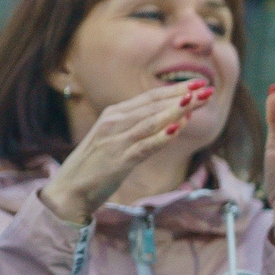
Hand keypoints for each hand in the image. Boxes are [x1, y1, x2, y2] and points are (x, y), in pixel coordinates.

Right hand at [42, 80, 213, 223]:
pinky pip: (143, 147)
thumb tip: (175, 119)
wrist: (66, 192)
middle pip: (154, 106)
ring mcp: (115, 142)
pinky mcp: (117, 162)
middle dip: (183, 96)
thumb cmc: (95, 166)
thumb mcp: (116, 139)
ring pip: (151, 122)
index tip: (200, 82)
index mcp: (113, 115)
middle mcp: (114, 123)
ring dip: (176, 111)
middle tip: (207, 88)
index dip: (176, 89)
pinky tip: (177, 130)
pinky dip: (160, 137)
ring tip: (197, 101)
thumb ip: (140, 127)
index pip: (150, 97)